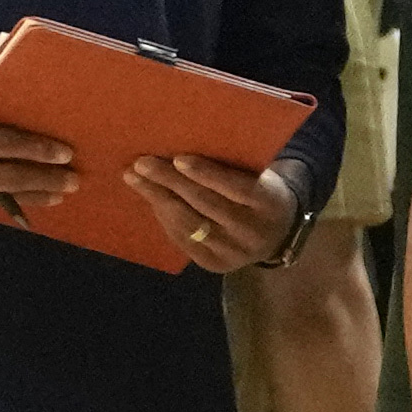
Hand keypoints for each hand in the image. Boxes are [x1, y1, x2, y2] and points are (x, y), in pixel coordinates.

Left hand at [129, 155, 299, 271]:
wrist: (276, 235)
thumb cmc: (261, 192)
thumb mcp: (261, 177)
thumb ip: (234, 166)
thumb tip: (183, 147)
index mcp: (268, 203)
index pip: (236, 187)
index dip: (206, 173)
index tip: (178, 158)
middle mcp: (251, 232)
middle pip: (206, 204)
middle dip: (170, 182)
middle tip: (142, 164)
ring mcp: (233, 253)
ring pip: (189, 223)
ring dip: (158, 199)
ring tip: (135, 179)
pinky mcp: (215, 264)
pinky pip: (183, 239)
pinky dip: (164, 217)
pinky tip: (151, 200)